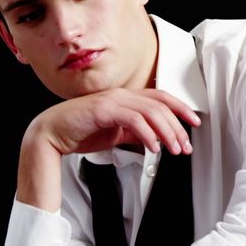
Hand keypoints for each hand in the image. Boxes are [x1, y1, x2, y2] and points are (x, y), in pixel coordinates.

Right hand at [26, 88, 200, 156]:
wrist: (51, 134)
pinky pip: (133, 120)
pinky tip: (154, 148)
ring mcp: (112, 100)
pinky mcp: (103, 110)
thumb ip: (133, 133)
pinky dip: (148, 134)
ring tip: (173, 149)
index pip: (160, 98)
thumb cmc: (79, 132)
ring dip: (167, 132)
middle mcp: (120, 95)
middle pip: (160, 104)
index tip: (194, 123)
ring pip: (150, 112)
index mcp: (124, 98)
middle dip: (178, 125)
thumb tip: (153, 139)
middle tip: (185, 145)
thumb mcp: (114, 134)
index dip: (180, 108)